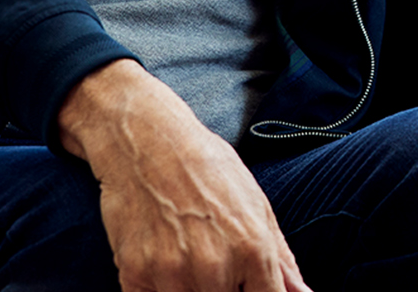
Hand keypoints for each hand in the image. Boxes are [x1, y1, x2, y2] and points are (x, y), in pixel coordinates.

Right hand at [57, 60, 311, 291]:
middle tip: (213, 258)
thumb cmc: (205, 167)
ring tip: (188, 255)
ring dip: (192, 289)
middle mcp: (214, 266)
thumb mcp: (256, 204)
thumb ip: (281, 260)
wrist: (146, 141)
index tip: (249, 286)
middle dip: (226, 289)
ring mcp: (172, 273)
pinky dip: (160, 288)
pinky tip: (163, 260)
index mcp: (252, 247)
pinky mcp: (136, 274)